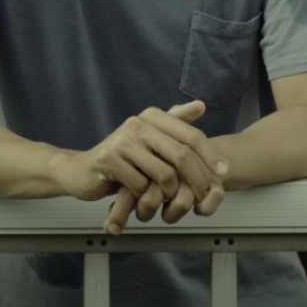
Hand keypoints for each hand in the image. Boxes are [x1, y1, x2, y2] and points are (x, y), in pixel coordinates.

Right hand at [53, 100, 227, 209]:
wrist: (82, 171)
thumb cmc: (122, 159)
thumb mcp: (150, 139)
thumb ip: (175, 123)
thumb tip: (201, 105)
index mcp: (150, 117)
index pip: (190, 135)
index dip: (210, 156)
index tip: (224, 173)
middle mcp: (136, 124)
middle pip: (180, 155)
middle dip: (197, 180)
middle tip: (204, 199)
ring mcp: (121, 141)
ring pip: (163, 174)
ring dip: (170, 194)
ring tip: (169, 201)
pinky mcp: (108, 160)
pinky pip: (141, 185)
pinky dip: (146, 197)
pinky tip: (142, 199)